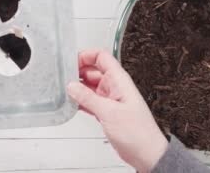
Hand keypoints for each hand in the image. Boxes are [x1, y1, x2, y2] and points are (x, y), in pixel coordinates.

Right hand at [67, 50, 167, 172]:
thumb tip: (72, 86)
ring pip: (89, 86)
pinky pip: (89, 100)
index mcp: (119, 80)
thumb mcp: (109, 112)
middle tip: (63, 78)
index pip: (102, 57)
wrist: (146, 153)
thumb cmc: (138, 132)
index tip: (72, 61)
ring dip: (77, 87)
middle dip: (78, 72)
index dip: (86, 55)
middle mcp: (114, 87)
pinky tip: (72, 103)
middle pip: (92, 70)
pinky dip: (80, 100)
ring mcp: (110, 99)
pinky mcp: (106, 111)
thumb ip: (88, 98)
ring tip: (64, 91)